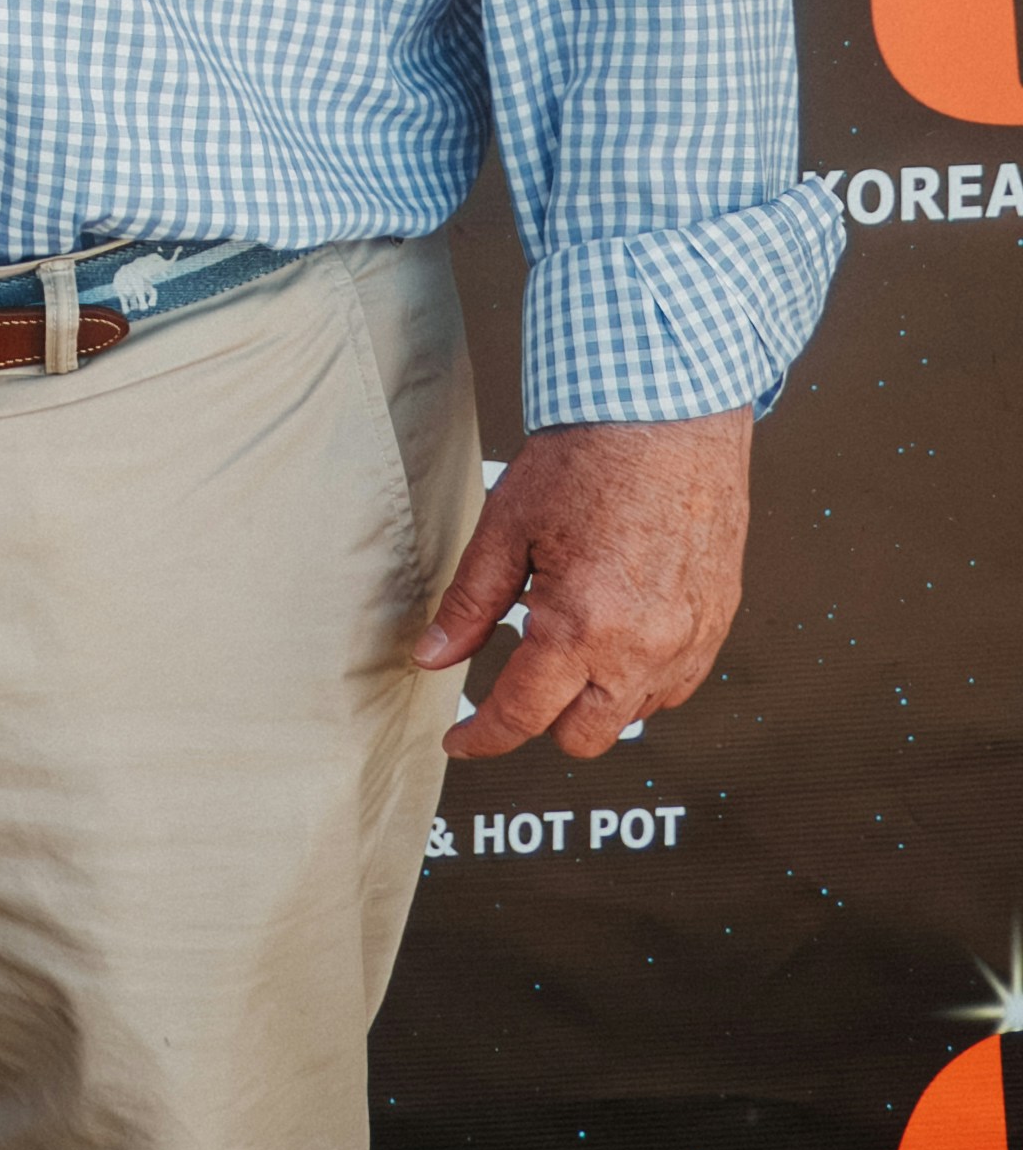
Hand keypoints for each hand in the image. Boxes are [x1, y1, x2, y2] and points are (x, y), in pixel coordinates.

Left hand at [419, 407, 753, 762]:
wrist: (669, 409)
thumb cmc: (593, 453)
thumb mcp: (507, 524)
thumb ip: (470, 602)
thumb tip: (433, 655)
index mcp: (583, 625)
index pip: (522, 715)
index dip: (482, 737)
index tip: (462, 740)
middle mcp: (643, 647)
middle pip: (583, 737)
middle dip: (542, 718)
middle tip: (518, 676)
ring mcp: (689, 641)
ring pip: (634, 716)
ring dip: (596, 698)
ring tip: (571, 640)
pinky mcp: (718, 623)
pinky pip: (677, 685)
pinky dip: (643, 677)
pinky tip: (619, 634)